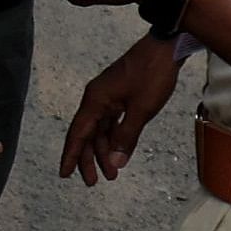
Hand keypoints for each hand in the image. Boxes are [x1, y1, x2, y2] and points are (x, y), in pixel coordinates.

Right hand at [62, 35, 183, 184]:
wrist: (165, 49)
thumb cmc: (151, 75)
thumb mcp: (141, 110)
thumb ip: (127, 137)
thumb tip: (115, 162)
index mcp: (96, 101)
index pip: (78, 133)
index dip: (71, 155)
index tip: (65, 174)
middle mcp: (97, 99)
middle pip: (87, 134)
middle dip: (89, 158)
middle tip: (93, 181)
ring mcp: (108, 97)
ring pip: (100, 129)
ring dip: (105, 150)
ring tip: (113, 173)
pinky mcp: (120, 96)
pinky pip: (111, 122)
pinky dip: (114, 138)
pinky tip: (120, 151)